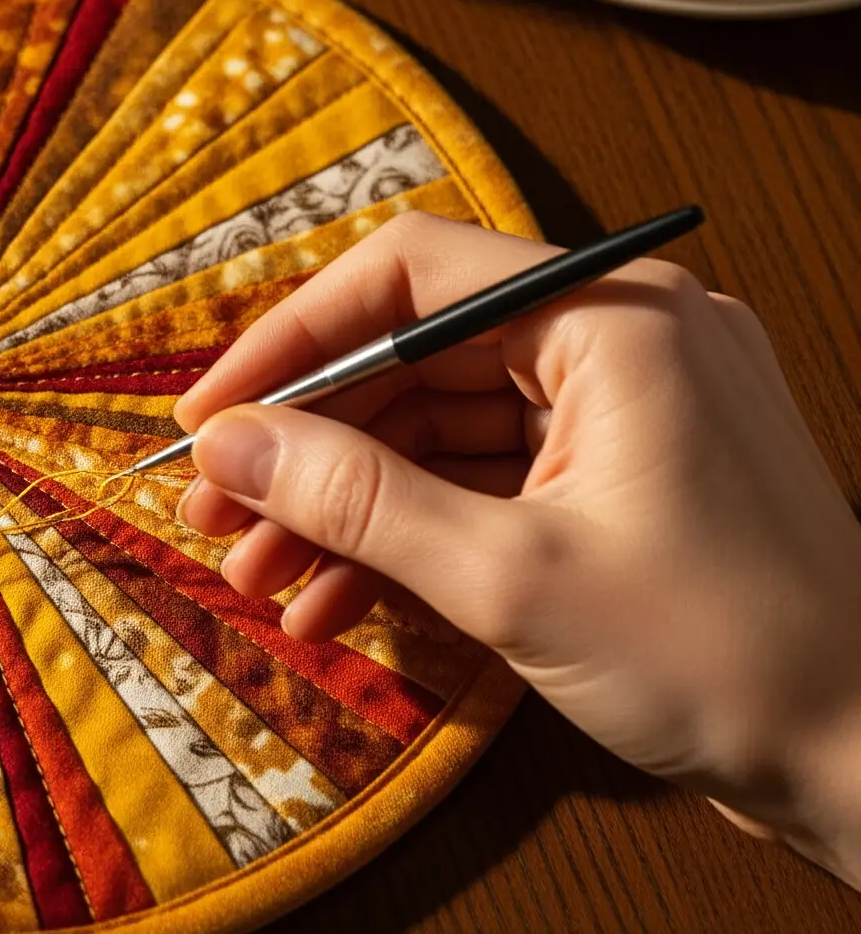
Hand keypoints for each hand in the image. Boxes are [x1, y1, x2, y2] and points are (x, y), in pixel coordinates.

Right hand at [174, 212, 860, 886]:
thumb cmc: (728, 659)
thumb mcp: (511, 577)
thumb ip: (358, 498)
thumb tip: (228, 444)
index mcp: (614, 318)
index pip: (410, 275)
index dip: (289, 340)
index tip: (204, 419)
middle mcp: (628, 339)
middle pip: (420, 354)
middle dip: (310, 441)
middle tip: (214, 516)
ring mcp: (637, 413)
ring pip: (448, 426)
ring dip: (350, 498)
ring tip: (260, 578)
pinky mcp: (636, 483)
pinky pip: (497, 479)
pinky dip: (418, 532)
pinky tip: (338, 600)